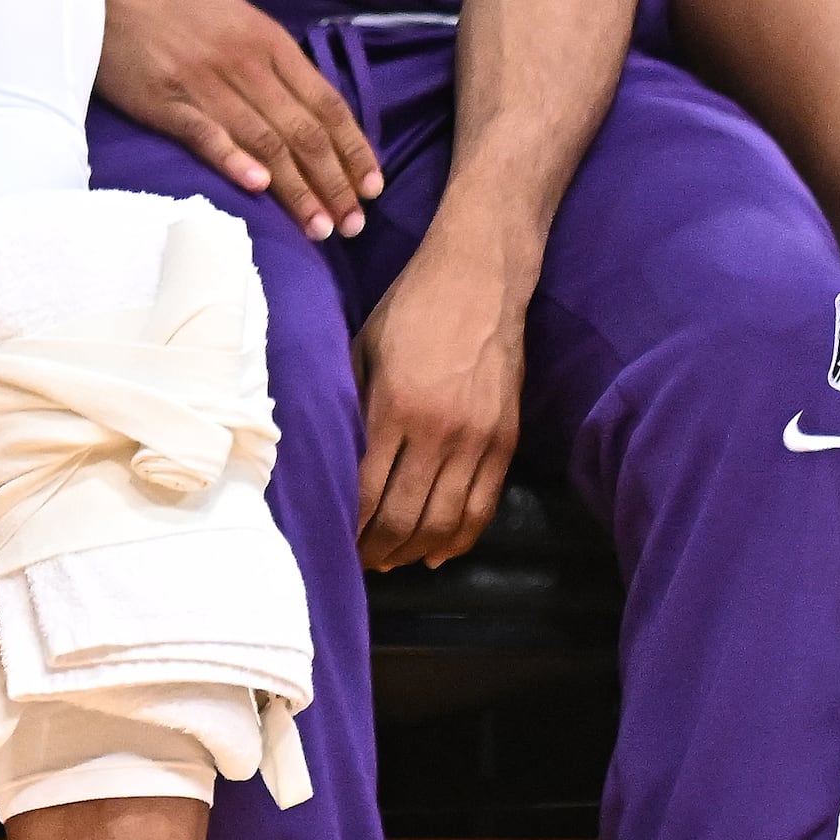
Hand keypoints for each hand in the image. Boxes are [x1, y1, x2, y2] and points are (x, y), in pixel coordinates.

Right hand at [101, 0, 378, 242]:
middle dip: (334, 182)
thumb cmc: (179, 8)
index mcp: (271, 43)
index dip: (353, 149)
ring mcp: (206, 83)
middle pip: (303, 131)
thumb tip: (313, 110)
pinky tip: (257, 187)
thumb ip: (276, 63)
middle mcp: (247, 64)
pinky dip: (234, 160)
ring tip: (319, 228)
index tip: (373, 188)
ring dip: (296, 189)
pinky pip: (205, 134)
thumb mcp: (241, 20)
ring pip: (264, 141)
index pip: (326, 104)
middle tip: (353, 225)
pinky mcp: (165, 100)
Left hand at [349, 239, 526, 568]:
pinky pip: (484, 504)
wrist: (481, 277)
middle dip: (377, 548)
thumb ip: (351, 406)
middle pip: (405, 516)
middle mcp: (441, 430)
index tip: (332, 542)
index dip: (350, 527)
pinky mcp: (507, 439)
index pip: (367, 490)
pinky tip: (437, 552)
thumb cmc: (410, 308)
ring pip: (446, 519)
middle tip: (358, 562)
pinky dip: (460, 536)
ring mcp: (480, 438)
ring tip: (391, 561)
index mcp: (396, 407)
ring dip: (415, 550)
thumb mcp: (362, 350)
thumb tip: (332, 459)